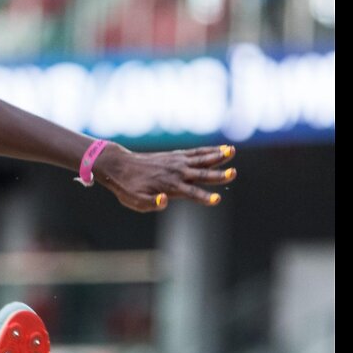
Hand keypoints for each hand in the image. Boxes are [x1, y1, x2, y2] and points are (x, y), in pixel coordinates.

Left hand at [93, 143, 236, 212]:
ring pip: (201, 159)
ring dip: (217, 156)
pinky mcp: (176, 156)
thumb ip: (151, 203)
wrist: (119, 165)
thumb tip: (164, 201)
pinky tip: (222, 149)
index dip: (203, 198)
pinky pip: (196, 152)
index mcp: (169, 186)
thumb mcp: (135, 201)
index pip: (190, 194)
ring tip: (232, 151)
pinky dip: (209, 150)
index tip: (216, 200)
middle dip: (218, 175)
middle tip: (233, 173)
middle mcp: (176, 172)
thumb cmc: (127, 187)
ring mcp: (177, 162)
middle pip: (201, 174)